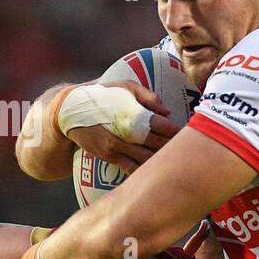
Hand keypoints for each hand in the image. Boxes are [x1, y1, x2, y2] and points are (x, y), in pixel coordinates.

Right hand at [65, 80, 180, 174]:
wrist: (71, 110)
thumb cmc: (104, 95)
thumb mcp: (125, 87)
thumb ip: (149, 97)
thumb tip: (167, 112)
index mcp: (132, 114)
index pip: (162, 126)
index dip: (177, 132)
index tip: (187, 133)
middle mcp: (125, 133)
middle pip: (157, 144)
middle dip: (173, 147)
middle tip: (187, 149)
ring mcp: (117, 147)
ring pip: (147, 159)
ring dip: (162, 161)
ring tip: (175, 160)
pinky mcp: (109, 157)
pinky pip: (132, 169)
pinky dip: (145, 172)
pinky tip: (156, 171)